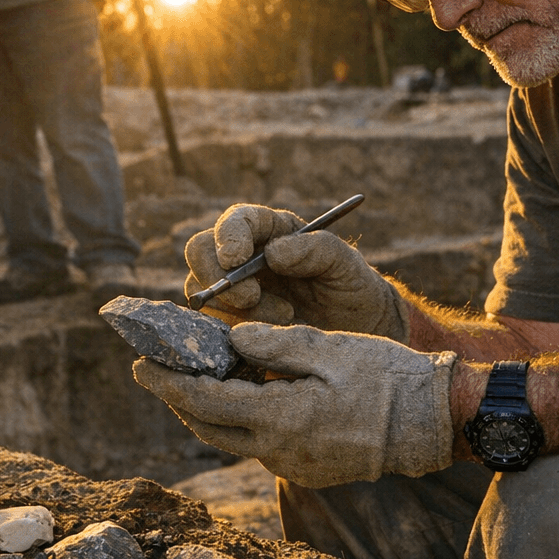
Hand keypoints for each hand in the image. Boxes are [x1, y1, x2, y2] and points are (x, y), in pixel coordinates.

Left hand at [133, 323, 456, 486]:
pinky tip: (237, 394)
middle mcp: (277, 450)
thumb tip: (231, 336)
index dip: (167, 382)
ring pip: (228, 439)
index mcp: (279, 417)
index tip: (139, 364)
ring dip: (204, 410)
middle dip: (175, 398)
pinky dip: (236, 419)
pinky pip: (256, 444)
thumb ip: (275, 343)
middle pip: (206, 426)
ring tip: (186, 379)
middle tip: (151, 371)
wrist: (431, 424)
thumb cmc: (385, 377)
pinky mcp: (305, 469)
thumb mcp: (328, 348)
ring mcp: (291, 465)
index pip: (203, 400)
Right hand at [184, 203, 409, 341]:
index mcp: (270, 231)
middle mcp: (242, 256)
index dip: (228, 235)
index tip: (234, 259)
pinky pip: (209, 325)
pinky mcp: (229, 323)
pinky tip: (265, 337)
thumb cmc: (352, 290)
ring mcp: (231, 291)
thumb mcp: (346, 265)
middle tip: (250, 299)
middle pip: (200, 251)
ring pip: (202, 292)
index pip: (236, 221)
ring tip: (285, 318)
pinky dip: (229, 332)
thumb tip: (274, 253)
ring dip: (235, 309)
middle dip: (217, 275)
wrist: (358, 335)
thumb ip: (317, 249)